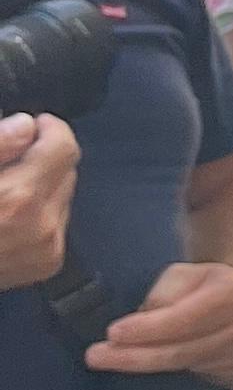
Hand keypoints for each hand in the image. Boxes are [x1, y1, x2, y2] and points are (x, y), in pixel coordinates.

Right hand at [0, 114, 76, 287]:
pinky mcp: (47, 263)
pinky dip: (41, 213)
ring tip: (6, 189)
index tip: (35, 126)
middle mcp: (42, 224)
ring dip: (42, 186)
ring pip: (63, 198)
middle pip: (68, 172)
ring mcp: (48, 247)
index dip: (52, 129)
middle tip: (12, 158)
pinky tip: (10, 215)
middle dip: (44, 158)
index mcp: (18, 196)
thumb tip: (25, 125)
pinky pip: (58, 224)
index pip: (65, 148)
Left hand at [87, 261, 232, 384]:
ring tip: (110, 360)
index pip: (182, 318)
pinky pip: (197, 375)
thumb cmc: (215, 283)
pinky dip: (170, 371)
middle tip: (96, 357)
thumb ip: (163, 293)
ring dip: (145, 364)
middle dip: (134, 356)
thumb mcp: (188, 273)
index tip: (112, 334)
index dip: (146, 329)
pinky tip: (151, 363)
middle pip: (180, 350)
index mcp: (230, 295)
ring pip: (185, 365)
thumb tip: (140, 324)